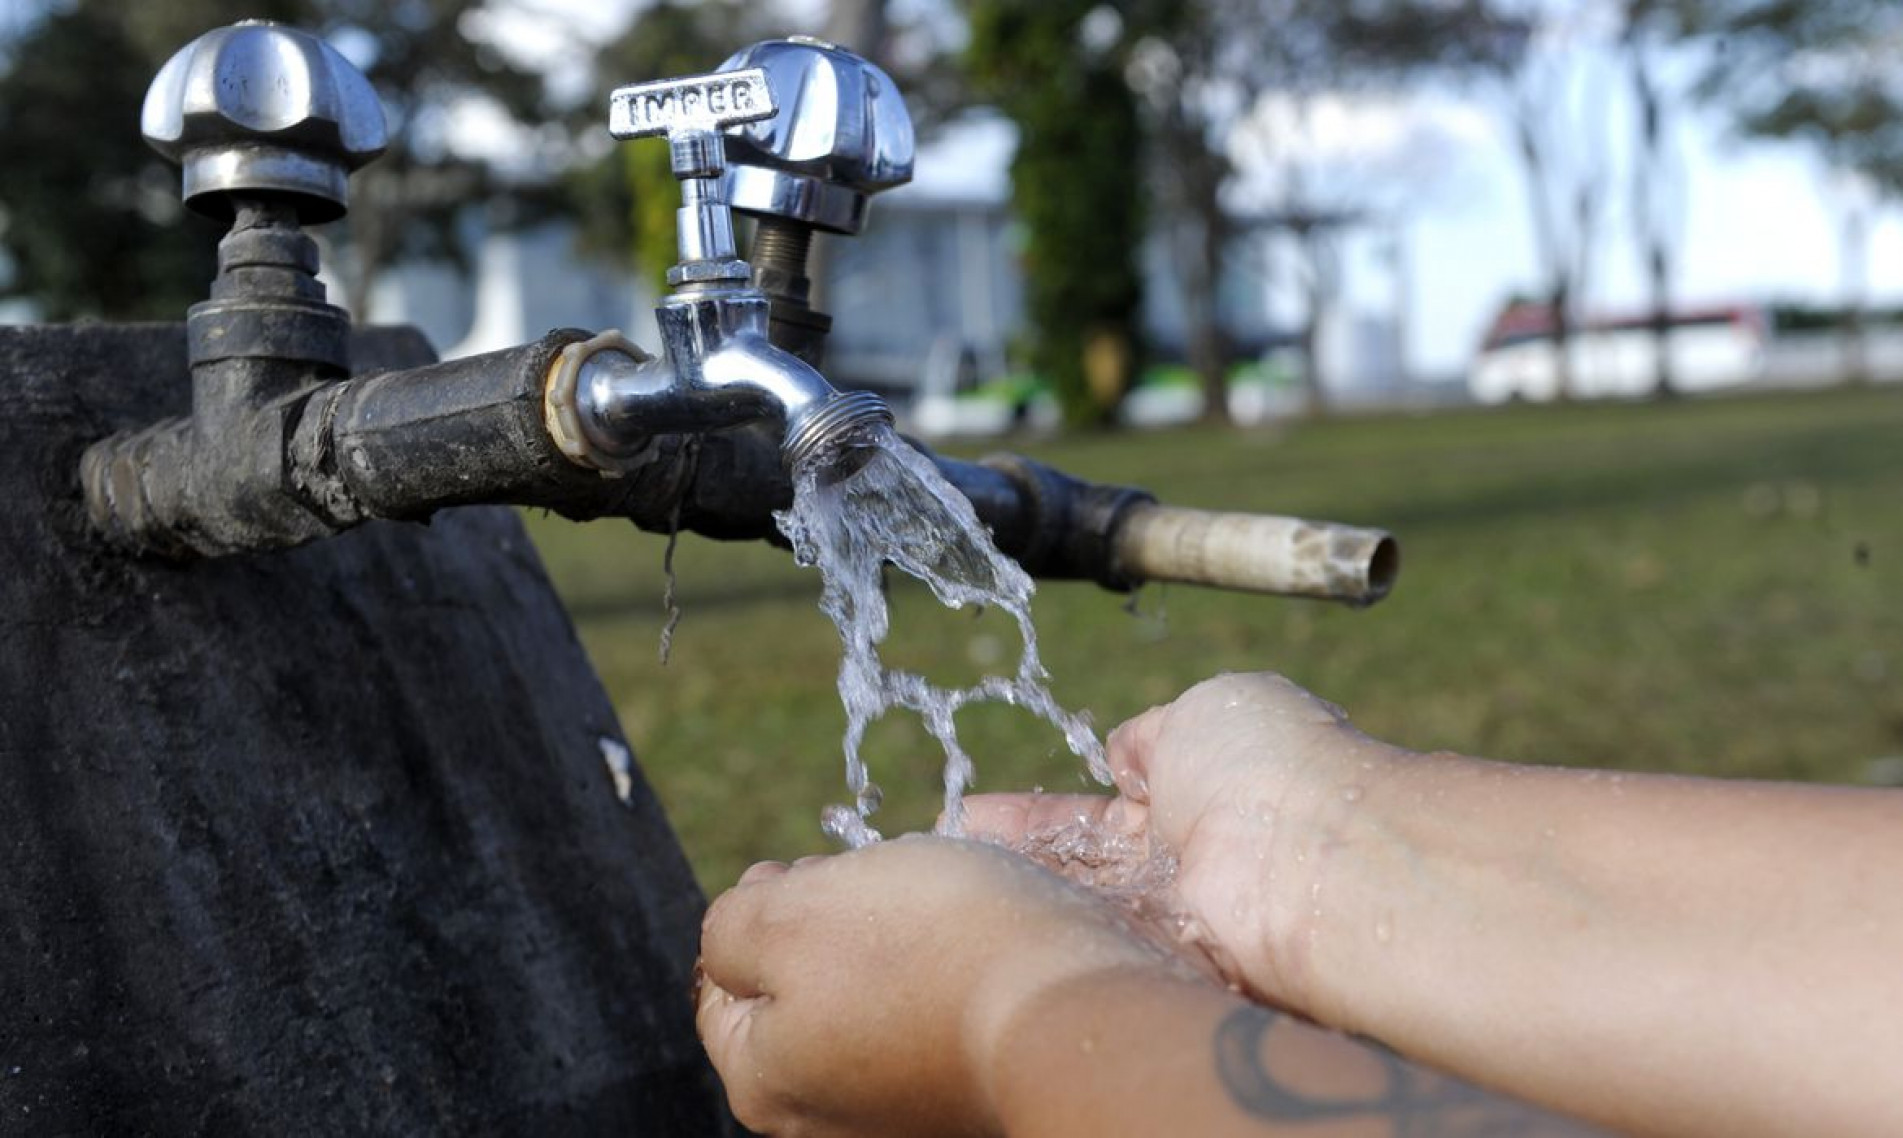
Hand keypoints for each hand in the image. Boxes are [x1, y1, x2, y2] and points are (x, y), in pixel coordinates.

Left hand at [695, 834, 1188, 1136]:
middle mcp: (829, 1119)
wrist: (1076, 1006)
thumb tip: (735, 938)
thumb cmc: (927, 951)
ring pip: (873, 997)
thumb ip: (731, 926)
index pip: (721, 985)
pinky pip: (938, 1017)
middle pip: (801, 992)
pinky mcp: (970, 1093)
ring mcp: (906, 1112)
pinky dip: (949, 973)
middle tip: (873, 879)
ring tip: (937, 903)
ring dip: (894, 941)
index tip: (803, 870)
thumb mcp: (789, 913)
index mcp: (766, 1082)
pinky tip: (977, 942)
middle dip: (828, 922)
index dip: (758, 908)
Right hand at [963, 673, 1401, 1010]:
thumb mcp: (1206, 709)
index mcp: (1201, 788)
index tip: (974, 812)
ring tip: (938, 882)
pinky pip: (1086, 945)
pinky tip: (972, 919)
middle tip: (943, 851)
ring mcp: (1171, 917)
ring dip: (1013, 892)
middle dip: (1011, 857)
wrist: (1313, 860)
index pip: (1103, 806)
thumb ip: (1153, 733)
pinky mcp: (1161, 965)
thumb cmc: (1271, 766)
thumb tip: (1124, 752)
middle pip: (1080, 864)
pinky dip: (1033, 930)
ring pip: (1076, 904)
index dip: (1038, 812)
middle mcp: (1185, 861)